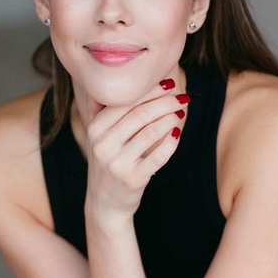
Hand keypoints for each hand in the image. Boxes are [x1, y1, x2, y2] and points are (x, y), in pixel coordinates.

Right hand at [85, 78, 189, 218]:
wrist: (105, 202)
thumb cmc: (107, 161)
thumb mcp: (97, 135)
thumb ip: (102, 108)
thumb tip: (113, 75)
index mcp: (94, 128)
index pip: (126, 101)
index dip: (150, 90)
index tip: (169, 83)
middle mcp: (102, 144)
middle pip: (141, 114)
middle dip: (166, 102)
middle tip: (182, 97)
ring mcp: (117, 163)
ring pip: (152, 132)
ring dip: (171, 118)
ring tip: (181, 111)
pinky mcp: (133, 179)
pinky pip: (159, 155)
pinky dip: (172, 142)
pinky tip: (177, 133)